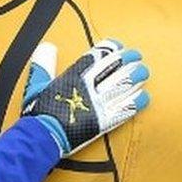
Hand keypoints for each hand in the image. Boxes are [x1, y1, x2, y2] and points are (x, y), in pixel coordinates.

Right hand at [22, 39, 149, 156]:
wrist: (44, 136)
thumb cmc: (39, 112)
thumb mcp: (36, 84)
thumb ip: (43, 64)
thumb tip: (47, 46)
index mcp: (74, 75)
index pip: (97, 54)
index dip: (110, 48)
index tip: (118, 45)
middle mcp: (90, 86)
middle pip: (116, 66)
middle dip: (128, 59)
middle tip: (136, 56)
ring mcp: (100, 103)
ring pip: (125, 84)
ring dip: (137, 76)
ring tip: (144, 72)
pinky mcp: (106, 120)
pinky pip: (127, 108)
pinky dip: (137, 101)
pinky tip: (144, 97)